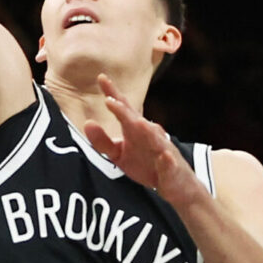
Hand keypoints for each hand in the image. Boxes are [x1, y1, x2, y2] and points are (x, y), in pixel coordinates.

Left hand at [80, 75, 205, 203]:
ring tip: (138, 123)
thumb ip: (102, 141)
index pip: (124, 108)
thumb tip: (87, 123)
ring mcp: (163, 150)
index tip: (101, 77)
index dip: (113, 93)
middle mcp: (150, 135)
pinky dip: (167, 160)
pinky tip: (164, 157)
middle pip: (137, 120)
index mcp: (135, 130)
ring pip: (155, 139)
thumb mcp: (119, 154)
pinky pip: (169, 163)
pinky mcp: (172, 167)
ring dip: (147, 131)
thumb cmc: (146, 164)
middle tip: (110, 100)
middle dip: (125, 111)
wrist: (175, 184)